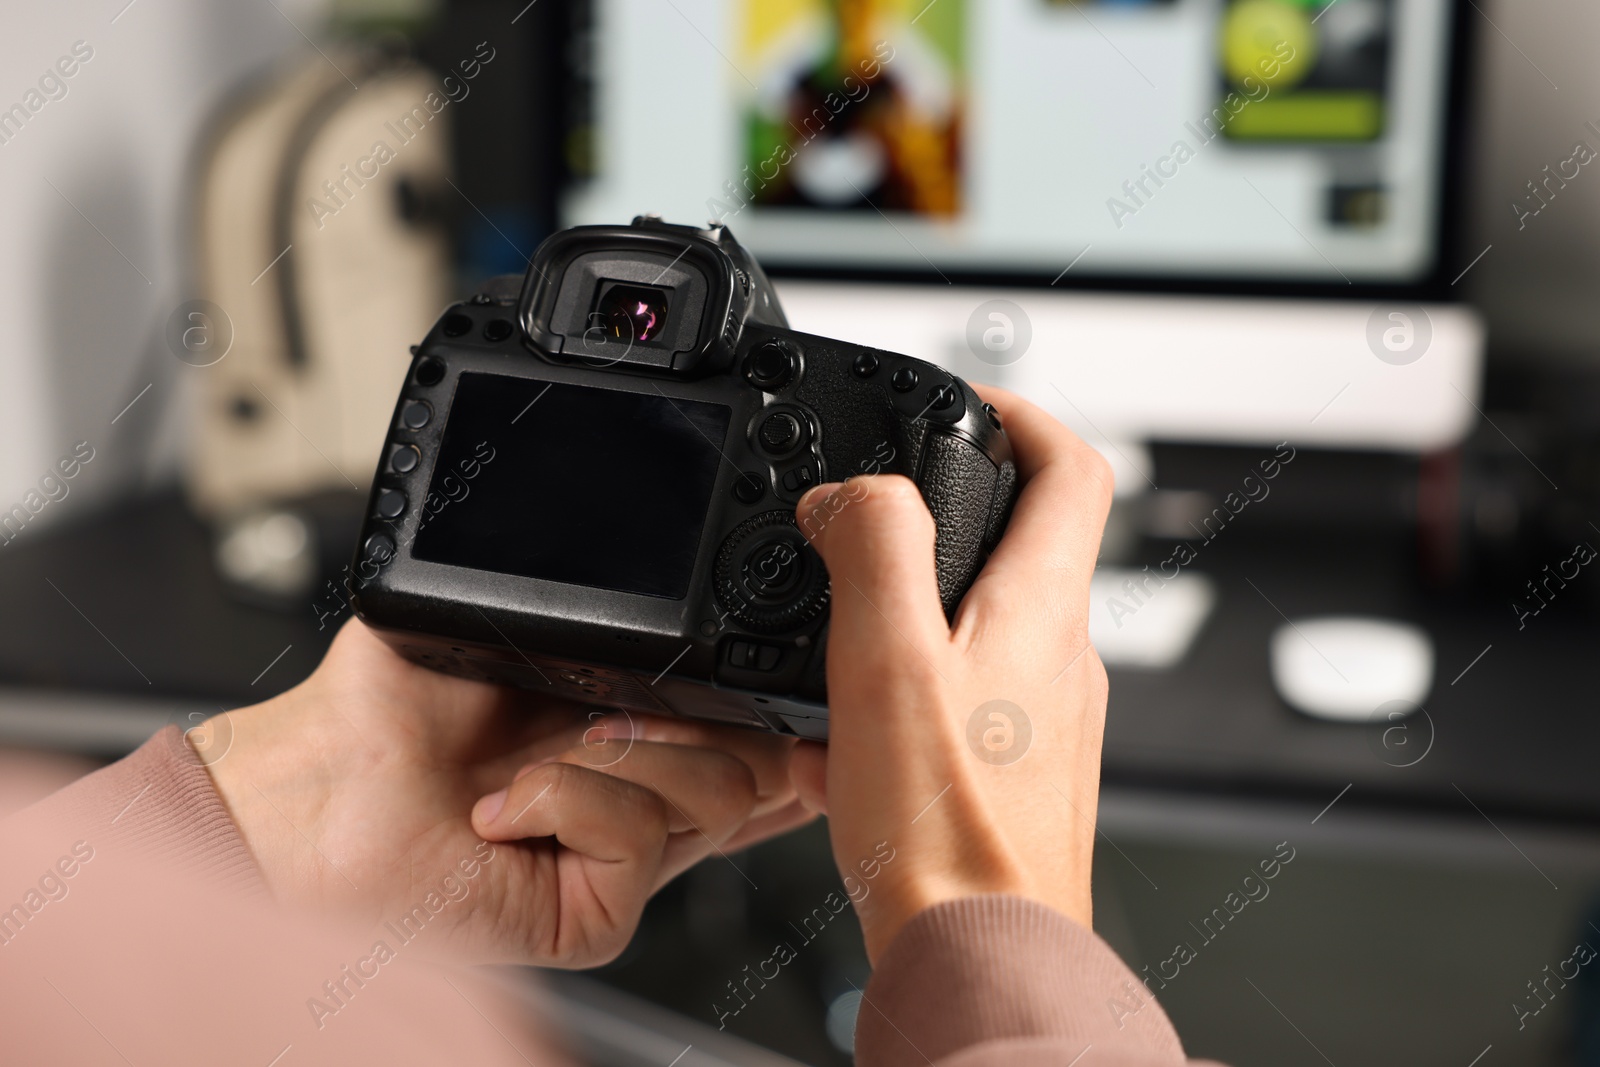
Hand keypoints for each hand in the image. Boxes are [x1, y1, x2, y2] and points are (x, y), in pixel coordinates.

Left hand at [195, 620, 812, 965]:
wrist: (321, 785)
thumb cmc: (394, 711)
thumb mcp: (520, 623)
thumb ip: (608, 613)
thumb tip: (670, 574)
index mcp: (636, 740)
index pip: (755, 738)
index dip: (797, 720)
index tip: (818, 691)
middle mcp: (641, 803)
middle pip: (764, 760)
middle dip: (709, 711)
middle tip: (622, 706)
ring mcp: (624, 863)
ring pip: (719, 788)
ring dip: (623, 752)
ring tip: (543, 753)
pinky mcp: (597, 914)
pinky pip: (637, 838)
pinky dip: (564, 800)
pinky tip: (504, 809)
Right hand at [789, 385, 1114, 960]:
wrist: (976, 953)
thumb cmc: (946, 828)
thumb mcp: (887, 657)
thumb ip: (873, 545)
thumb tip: (851, 492)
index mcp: (1043, 608)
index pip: (1075, 466)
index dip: (1024, 412)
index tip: (967, 403)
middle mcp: (1062, 657)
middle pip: (1024, 543)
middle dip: (943, 516)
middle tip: (868, 521)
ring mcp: (1045, 720)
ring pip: (981, 627)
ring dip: (911, 614)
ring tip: (837, 640)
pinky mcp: (1017, 773)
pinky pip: (963, 701)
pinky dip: (904, 694)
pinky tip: (842, 743)